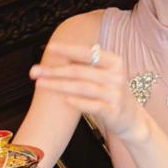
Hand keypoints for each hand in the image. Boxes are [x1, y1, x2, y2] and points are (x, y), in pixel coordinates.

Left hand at [30, 43, 146, 140]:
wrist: (132, 119)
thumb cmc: (111, 94)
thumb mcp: (106, 75)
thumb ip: (88, 65)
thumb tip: (58, 53)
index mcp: (115, 62)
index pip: (87, 53)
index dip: (67, 49)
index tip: (49, 48)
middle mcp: (116, 76)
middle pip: (80, 71)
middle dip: (54, 70)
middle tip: (35, 71)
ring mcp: (115, 94)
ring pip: (82, 87)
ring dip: (58, 85)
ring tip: (40, 84)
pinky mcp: (113, 111)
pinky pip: (93, 106)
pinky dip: (78, 102)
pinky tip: (65, 100)